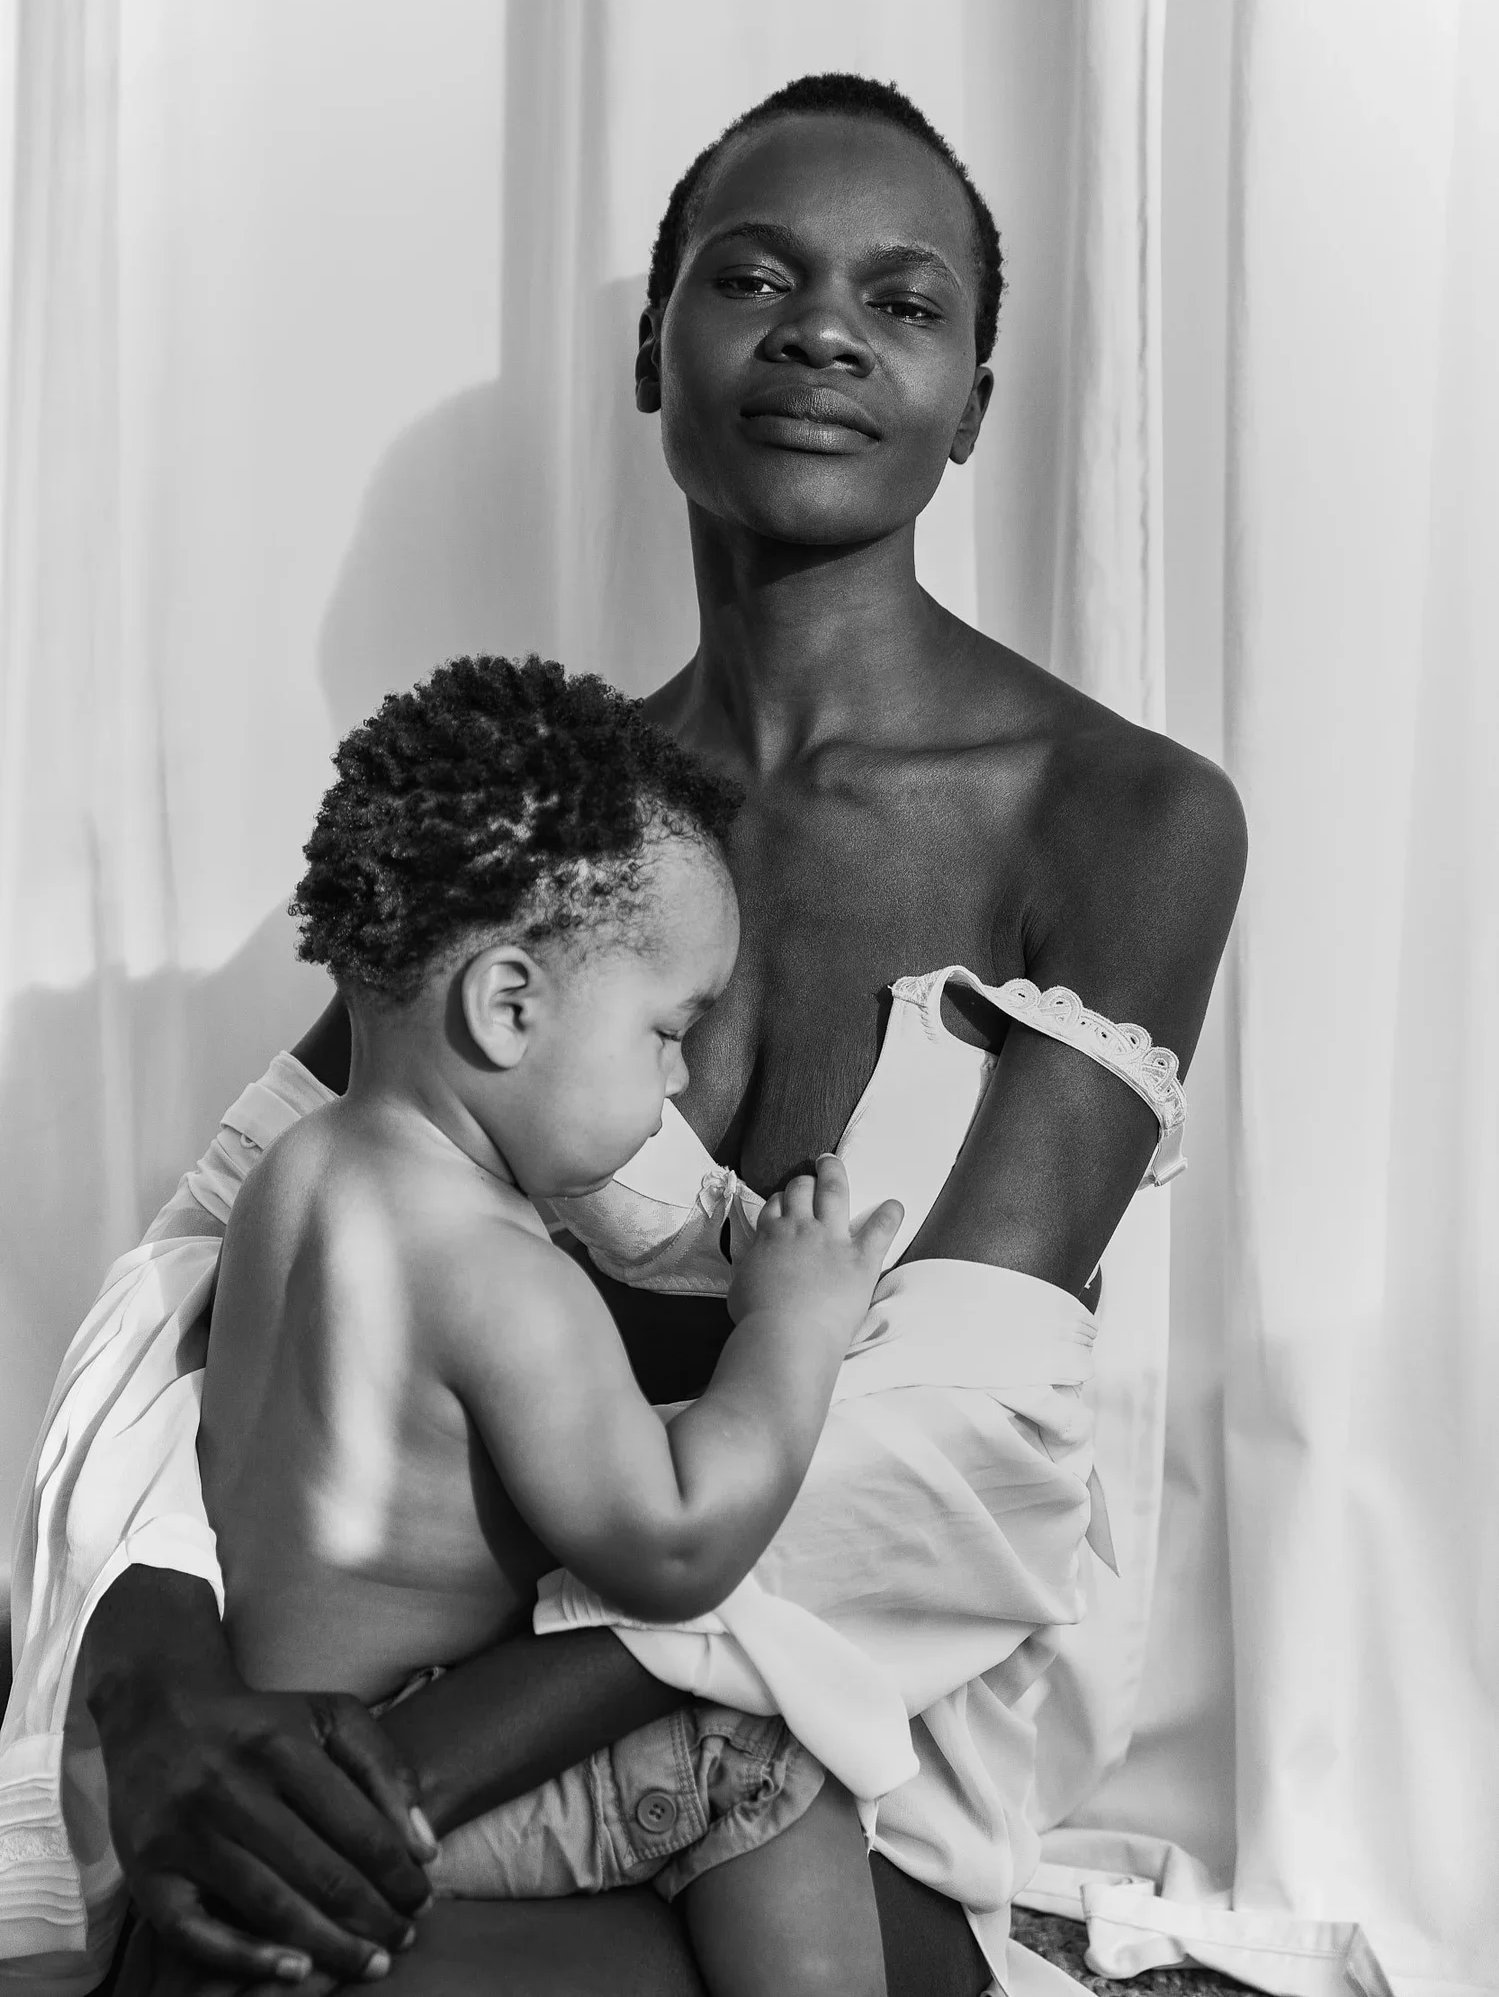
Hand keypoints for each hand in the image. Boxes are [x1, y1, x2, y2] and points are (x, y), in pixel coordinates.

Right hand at [92, 1662, 437, 1984]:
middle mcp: (230, 1789)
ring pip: (269, 1906)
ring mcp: (185, 1834)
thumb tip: (424, 1848)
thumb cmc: (263, 1724)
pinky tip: (296, 1971)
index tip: (423, 1901)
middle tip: (403, 1941)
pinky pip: (198, 1931)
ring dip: (330, 1946)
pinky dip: (247, 1958)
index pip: (358, 1828)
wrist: (159, 1712)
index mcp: (282, 1747)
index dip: (399, 1875)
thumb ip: (385, 1771)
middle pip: (319, 1873)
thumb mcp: (330, 1718)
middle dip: (373, 1917)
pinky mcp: (148, 1872)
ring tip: (371, 1964)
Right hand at [728, 1155, 902, 1343]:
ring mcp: (832, 1240)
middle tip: (811, 1175)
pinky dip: (890, 1215)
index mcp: (772, 1236)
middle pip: (801, 1189)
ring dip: (834, 1174)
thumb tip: (754, 1264)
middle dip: (805, 1180)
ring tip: (833, 1164)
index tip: (786, 1202)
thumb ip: (751, 1266)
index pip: (776, 1204)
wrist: (786, 1336)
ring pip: (833, 1192)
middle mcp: (801, 1228)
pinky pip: (880, 1229)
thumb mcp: (741, 1285)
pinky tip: (896, 1205)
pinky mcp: (861, 1259)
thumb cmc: (758, 1318)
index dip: (782, 1200)